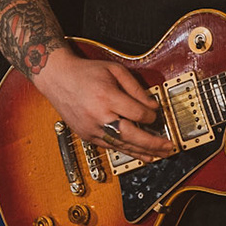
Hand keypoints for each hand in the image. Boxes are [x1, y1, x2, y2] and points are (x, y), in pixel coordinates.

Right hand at [29, 47, 177, 161]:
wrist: (57, 78)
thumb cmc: (86, 72)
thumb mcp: (115, 70)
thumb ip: (135, 88)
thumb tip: (152, 106)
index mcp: (107, 96)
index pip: (137, 113)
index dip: (151, 116)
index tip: (155, 114)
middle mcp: (98, 115)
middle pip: (131, 135)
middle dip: (153, 143)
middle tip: (168, 146)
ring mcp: (91, 128)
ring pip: (121, 145)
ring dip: (142, 152)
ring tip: (159, 155)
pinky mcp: (87, 135)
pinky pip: (110, 146)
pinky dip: (126, 151)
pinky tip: (140, 155)